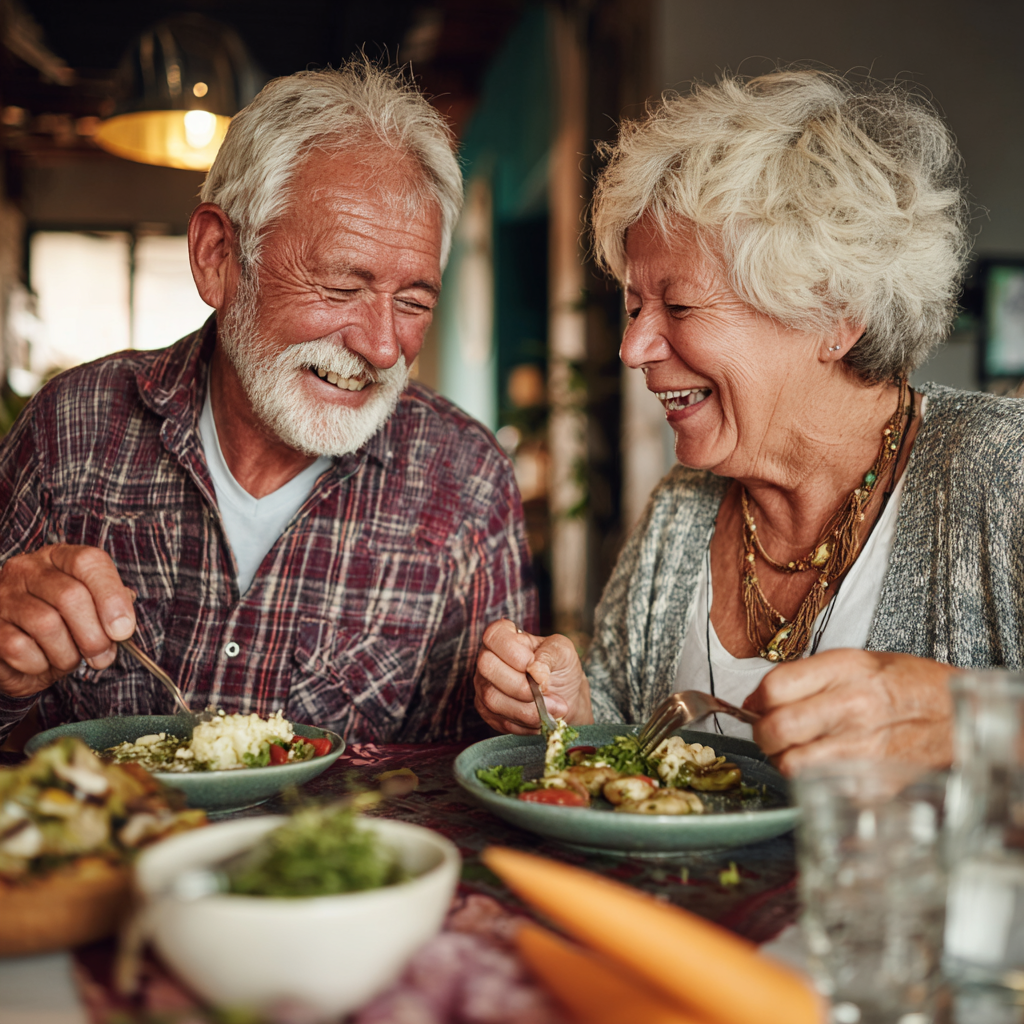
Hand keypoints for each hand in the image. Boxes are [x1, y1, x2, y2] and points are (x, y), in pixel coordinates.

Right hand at [0, 545, 135, 698]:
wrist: (20, 656)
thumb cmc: (64, 629)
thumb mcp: (92, 612)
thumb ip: (112, 609)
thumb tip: (122, 623)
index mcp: (60, 557)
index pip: (88, 562)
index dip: (111, 597)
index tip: (123, 630)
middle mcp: (27, 569)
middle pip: (71, 596)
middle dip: (94, 635)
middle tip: (102, 656)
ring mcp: (3, 596)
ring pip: (46, 624)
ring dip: (67, 653)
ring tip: (70, 659)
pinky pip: (19, 647)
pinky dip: (39, 664)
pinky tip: (40, 662)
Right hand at [474, 619, 593, 734]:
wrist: (565, 697)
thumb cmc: (561, 668)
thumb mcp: (563, 652)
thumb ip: (550, 654)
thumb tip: (535, 671)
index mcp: (504, 636)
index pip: (493, 636)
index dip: (513, 652)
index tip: (534, 664)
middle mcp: (488, 658)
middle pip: (487, 667)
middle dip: (520, 685)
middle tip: (544, 690)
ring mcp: (484, 685)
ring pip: (492, 699)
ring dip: (527, 709)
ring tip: (553, 708)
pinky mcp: (488, 711)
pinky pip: (499, 720)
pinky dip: (525, 723)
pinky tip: (542, 718)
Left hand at [743, 648, 954, 775]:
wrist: (957, 719)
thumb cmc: (904, 686)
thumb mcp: (856, 662)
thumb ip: (805, 677)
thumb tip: (756, 701)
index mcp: (846, 670)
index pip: (774, 688)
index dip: (759, 700)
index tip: (762, 705)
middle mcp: (853, 708)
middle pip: (776, 729)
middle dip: (765, 734)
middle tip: (774, 733)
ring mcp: (863, 749)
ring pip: (790, 764)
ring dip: (786, 760)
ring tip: (802, 749)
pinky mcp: (870, 784)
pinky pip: (819, 787)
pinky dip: (815, 780)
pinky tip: (831, 764)